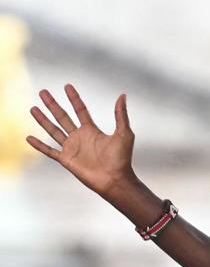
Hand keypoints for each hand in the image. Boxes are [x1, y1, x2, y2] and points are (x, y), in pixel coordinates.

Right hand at [26, 84, 135, 198]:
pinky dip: (39, 145)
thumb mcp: (124, 134)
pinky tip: (29, 138)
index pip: (80, 110)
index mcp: (92, 131)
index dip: (74, 99)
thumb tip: (122, 95)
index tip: (67, 86)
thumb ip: (121, 115)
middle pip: (63, 117)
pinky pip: (49, 151)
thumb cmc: (122, 159)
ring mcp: (72, 148)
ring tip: (33, 108)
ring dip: (43, 120)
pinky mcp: (66, 160)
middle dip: (52, 105)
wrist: (115, 180)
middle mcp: (80, 137)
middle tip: (43, 92)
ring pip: (53, 131)